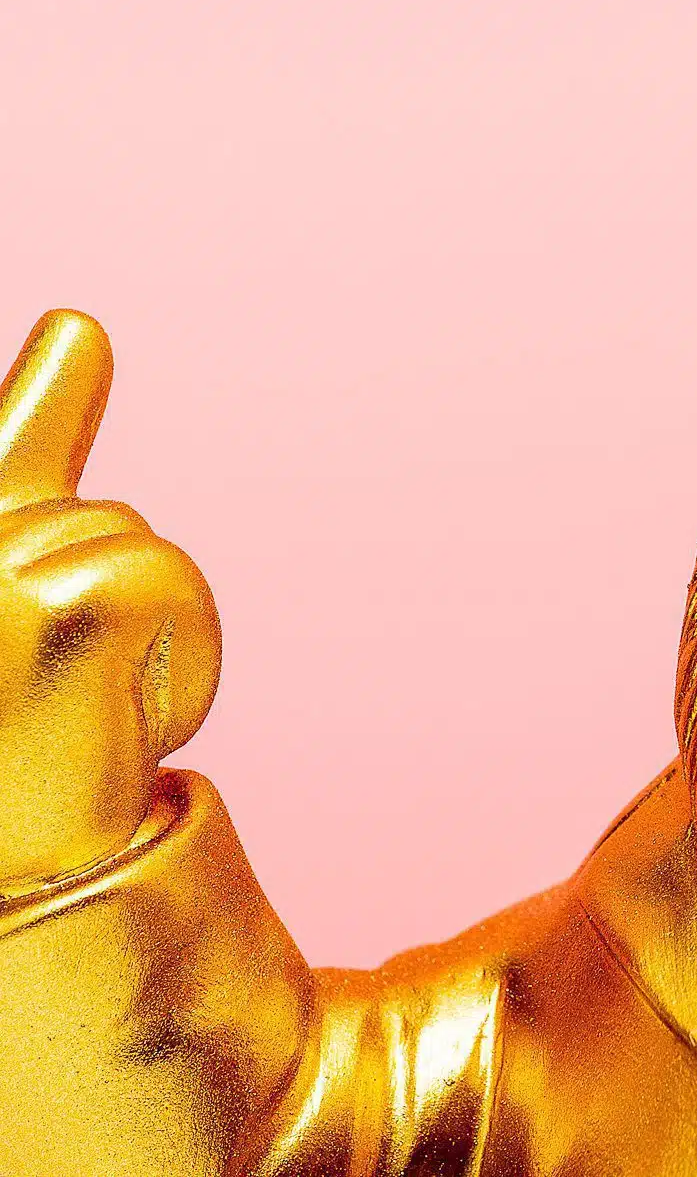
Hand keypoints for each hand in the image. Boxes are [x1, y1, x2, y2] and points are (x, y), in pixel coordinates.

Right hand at [0, 311, 219, 892]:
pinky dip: (173, 648)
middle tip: (65, 704)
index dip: (46, 397)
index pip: (7, 458)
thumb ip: (29, 451)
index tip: (83, 329)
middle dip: (108, 603)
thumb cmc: (27, 739)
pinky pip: (161, 573)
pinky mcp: (40, 618)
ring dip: (141, 634)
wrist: (34, 882)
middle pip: (89, 514)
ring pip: (131, 540)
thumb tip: (81, 319)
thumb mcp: (33, 587)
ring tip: (84, 715)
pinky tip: (118, 721)